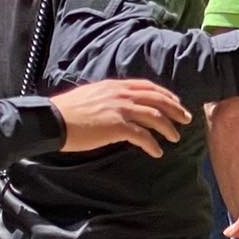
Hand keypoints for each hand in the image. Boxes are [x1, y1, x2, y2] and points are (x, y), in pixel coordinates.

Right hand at [49, 79, 191, 156]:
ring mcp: (120, 109)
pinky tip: (157, 152)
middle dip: (175, 110)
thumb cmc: (67, 111)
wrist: (52, 120)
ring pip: (155, 117)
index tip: (176, 102)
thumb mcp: (92, 95)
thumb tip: (120, 105)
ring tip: (175, 138)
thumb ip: (110, 97)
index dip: (166, 95)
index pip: (148, 86)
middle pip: (158, 100)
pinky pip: (143, 136)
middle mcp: (121, 94)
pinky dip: (153, 144)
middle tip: (187, 119)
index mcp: (116, 86)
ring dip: (168, 128)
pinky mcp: (117, 126)